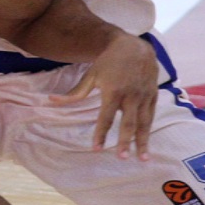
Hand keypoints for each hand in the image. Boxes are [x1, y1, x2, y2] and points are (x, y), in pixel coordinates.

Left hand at [50, 33, 157, 158]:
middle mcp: (131, 95)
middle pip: (128, 123)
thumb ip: (75, 92)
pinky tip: (146, 144)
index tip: (96, 149)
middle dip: (124, 142)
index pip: (106, 117)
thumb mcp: (91, 74)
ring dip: (142, 141)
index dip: (100, 134)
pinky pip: (151, 115)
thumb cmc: (109, 61)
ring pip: (143, 123)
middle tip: (122, 158)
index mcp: (113, 91)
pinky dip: (149, 130)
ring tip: (142, 159)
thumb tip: (52, 100)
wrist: (135, 46)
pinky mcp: (153, 95)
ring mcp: (144, 95)